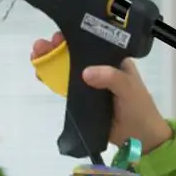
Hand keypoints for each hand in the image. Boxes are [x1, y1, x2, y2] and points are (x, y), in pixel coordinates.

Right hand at [30, 32, 172, 153]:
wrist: (140, 138)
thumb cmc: (139, 108)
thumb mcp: (128, 88)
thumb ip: (110, 78)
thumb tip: (85, 73)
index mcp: (114, 61)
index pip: (91, 44)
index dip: (74, 38)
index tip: (59, 36)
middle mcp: (101, 68)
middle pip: (75, 53)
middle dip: (56, 47)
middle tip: (40, 46)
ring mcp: (91, 84)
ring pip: (67, 68)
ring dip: (50, 60)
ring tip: (35, 56)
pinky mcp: (83, 99)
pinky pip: (65, 86)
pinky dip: (52, 79)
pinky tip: (40, 74)